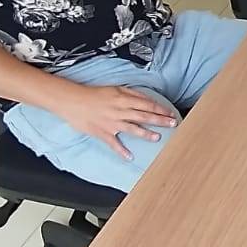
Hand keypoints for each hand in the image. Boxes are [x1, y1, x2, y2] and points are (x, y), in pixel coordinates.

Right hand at [54, 83, 177, 161]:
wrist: (73, 101)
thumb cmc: (94, 94)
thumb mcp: (116, 89)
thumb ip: (132, 94)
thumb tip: (146, 99)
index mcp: (124, 99)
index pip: (147, 104)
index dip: (160, 109)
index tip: (170, 113)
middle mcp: (120, 111)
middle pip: (144, 116)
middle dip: (160, 120)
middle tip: (173, 124)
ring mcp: (112, 123)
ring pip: (133, 129)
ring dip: (146, 134)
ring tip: (157, 138)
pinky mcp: (103, 133)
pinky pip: (114, 144)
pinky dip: (122, 151)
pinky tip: (130, 157)